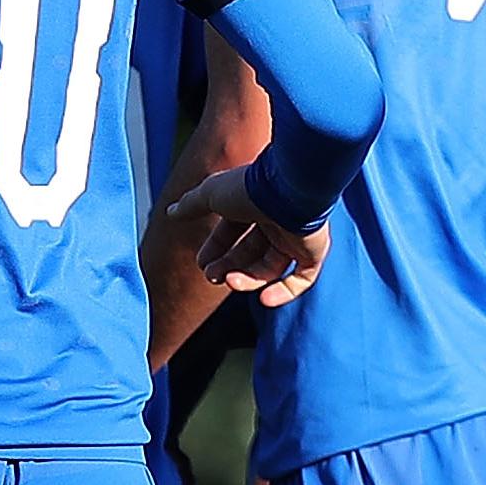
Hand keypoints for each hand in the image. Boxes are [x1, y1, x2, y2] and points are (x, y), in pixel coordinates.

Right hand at [168, 168, 329, 309]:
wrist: (289, 186)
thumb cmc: (251, 187)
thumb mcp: (211, 194)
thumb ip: (191, 204)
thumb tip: (170, 213)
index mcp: (254, 203)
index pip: (232, 231)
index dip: (215, 248)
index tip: (201, 262)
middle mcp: (277, 220)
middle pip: (250, 253)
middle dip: (228, 267)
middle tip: (212, 276)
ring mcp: (297, 236)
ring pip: (270, 268)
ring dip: (248, 279)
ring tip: (230, 281)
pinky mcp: (315, 251)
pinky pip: (301, 279)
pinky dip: (284, 292)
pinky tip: (264, 298)